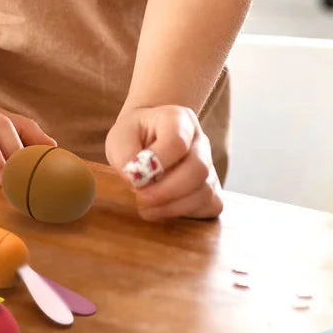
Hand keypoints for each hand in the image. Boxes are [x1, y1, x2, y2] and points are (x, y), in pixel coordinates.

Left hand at [106, 105, 222, 220]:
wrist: (146, 139)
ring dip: (172, 206)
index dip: (158, 162)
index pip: (178, 141)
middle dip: (166, 191)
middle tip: (140, 198)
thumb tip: (138, 180)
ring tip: (146, 207)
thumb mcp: (119, 138)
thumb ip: (125, 155)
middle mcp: (200, 141)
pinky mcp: (213, 188)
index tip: (136, 174)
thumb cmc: (134, 137)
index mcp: (178, 119)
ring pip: (205, 191)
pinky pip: (210, 206)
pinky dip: (186, 213)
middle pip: (198, 169)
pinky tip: (165, 208)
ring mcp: (210, 165)